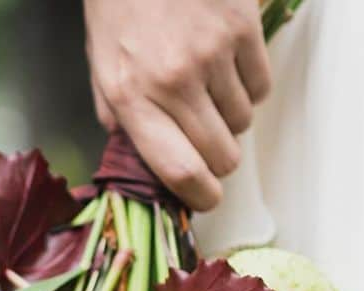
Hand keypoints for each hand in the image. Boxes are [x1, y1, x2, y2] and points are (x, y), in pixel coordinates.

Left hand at [84, 0, 271, 210]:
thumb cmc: (120, 6)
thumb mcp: (102, 67)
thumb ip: (121, 118)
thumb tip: (148, 162)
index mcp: (132, 98)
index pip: (178, 171)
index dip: (201, 196)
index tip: (208, 198)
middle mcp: (173, 81)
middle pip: (221, 155)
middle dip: (219, 159)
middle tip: (210, 143)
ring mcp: (211, 54)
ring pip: (243, 123)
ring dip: (231, 118)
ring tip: (211, 89)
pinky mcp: (241, 27)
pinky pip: (261, 86)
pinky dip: (249, 85)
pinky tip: (227, 66)